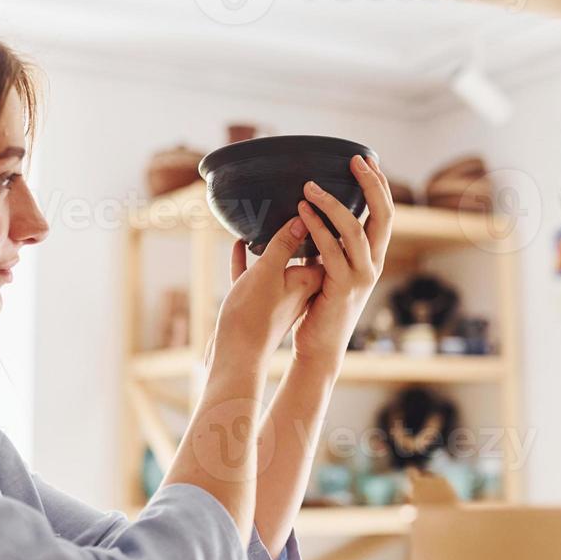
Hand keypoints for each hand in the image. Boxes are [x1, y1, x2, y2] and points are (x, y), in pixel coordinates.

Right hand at [211, 216, 324, 365]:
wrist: (234, 357)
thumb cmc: (253, 314)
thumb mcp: (269, 271)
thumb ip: (284, 244)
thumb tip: (304, 217)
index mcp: (310, 281)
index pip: (327, 246)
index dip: (325, 224)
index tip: (319, 202)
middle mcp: (299, 289)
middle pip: (304, 254)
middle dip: (299, 231)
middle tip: (294, 203)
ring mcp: (277, 297)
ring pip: (278, 264)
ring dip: (271, 244)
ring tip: (263, 219)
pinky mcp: (256, 305)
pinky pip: (255, 275)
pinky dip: (248, 259)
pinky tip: (238, 243)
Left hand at [290, 154, 393, 367]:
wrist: (320, 346)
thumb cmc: (320, 305)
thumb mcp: (330, 268)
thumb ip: (329, 244)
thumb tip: (313, 213)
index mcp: (374, 256)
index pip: (385, 213)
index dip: (379, 185)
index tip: (366, 159)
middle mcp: (374, 263)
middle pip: (384, 215)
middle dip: (371, 184)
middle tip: (354, 160)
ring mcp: (361, 276)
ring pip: (354, 230)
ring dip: (332, 203)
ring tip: (309, 186)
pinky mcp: (342, 287)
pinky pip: (330, 251)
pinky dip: (316, 228)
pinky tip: (301, 213)